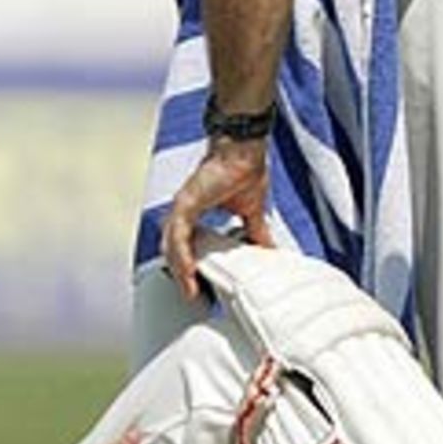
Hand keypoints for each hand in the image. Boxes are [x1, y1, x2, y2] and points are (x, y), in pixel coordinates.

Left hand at [161, 137, 271, 301]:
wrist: (244, 149)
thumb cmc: (244, 169)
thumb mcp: (251, 211)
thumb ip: (255, 232)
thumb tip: (268, 250)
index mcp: (195, 211)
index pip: (185, 244)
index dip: (188, 264)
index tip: (197, 285)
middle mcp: (184, 210)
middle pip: (174, 248)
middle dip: (181, 273)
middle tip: (191, 294)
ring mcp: (183, 206)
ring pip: (173, 246)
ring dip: (181, 270)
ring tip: (190, 290)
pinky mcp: (186, 203)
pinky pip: (179, 236)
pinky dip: (182, 256)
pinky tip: (188, 272)